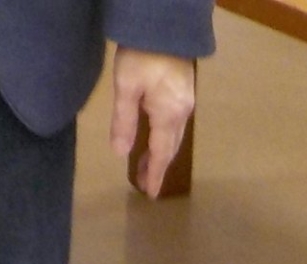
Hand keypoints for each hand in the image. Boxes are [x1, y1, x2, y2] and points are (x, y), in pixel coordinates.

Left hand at [111, 49, 197, 196]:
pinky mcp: (184, 92)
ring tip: (147, 164)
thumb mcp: (126, 87)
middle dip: (157, 166)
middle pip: (170, 147)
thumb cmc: (142, 55)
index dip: (154, 174)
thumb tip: (120, 152)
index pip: (161, 154)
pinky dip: (165, 137)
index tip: (149, 193)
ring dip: (161, 152)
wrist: (164, 26)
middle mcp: (182, 113)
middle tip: (144, 182)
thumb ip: (123, 121)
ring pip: (174, 136)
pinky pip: (176, 124)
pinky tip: (156, 137)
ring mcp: (185, 102)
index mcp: (168, 115)